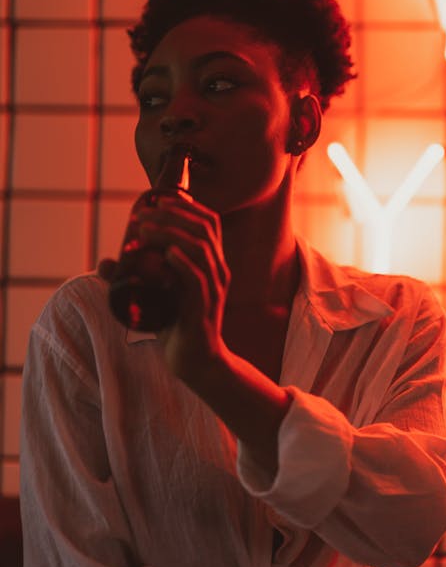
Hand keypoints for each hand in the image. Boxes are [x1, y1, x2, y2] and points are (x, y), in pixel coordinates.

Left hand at [137, 195, 230, 382]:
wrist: (197, 364)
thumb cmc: (177, 326)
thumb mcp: (156, 296)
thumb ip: (135, 279)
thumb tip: (106, 262)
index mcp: (212, 262)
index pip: (209, 222)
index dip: (186, 206)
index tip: (157, 202)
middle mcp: (218, 271)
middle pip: (204, 229)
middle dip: (173, 215)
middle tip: (143, 216)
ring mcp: (214, 289)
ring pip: (201, 249)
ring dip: (172, 234)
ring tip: (146, 230)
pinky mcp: (205, 309)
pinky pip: (199, 279)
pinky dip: (183, 262)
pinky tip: (167, 254)